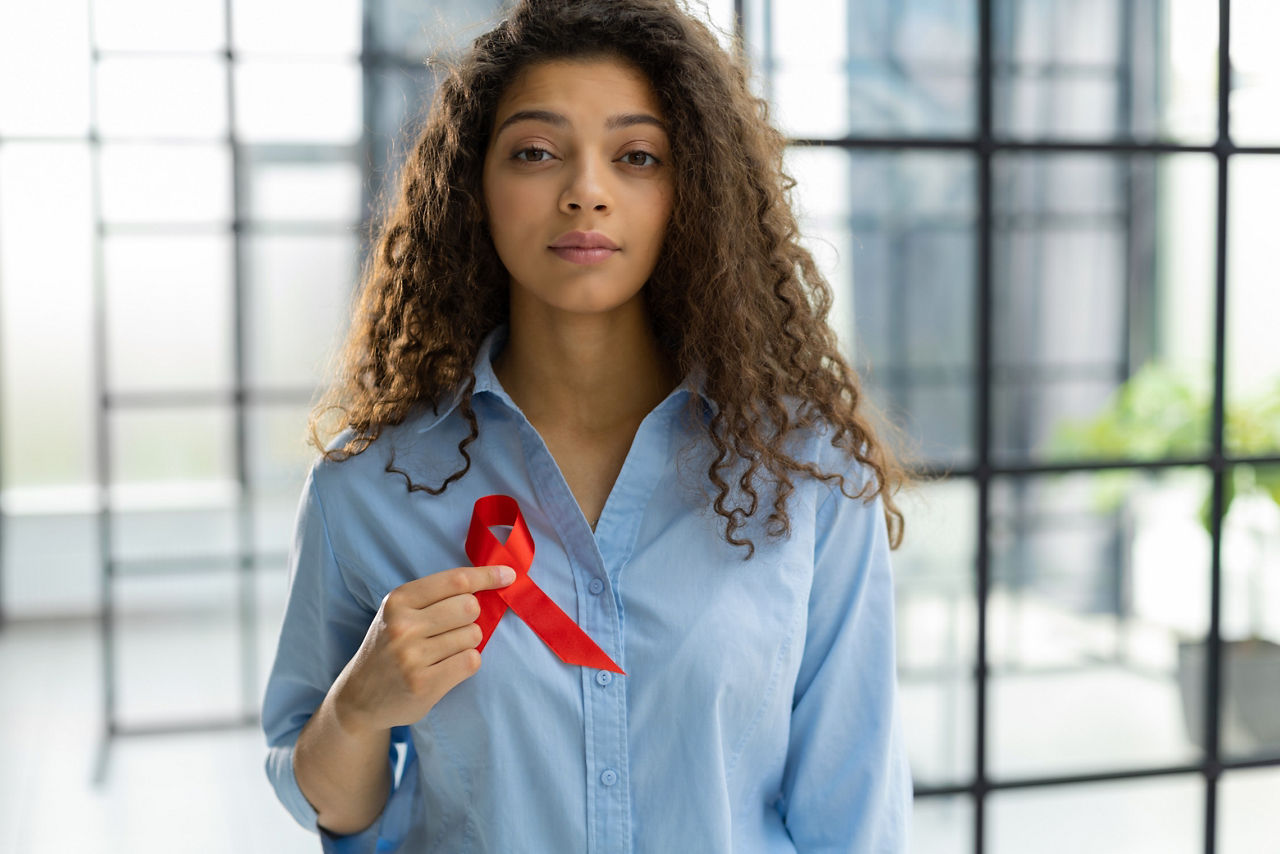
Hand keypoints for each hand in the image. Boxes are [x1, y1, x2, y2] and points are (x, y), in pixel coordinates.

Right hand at [330, 564, 515, 734]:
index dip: (487, 576)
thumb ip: (436, 597)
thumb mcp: (399, 612)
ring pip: (473, 635)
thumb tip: (490, 584)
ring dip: (467, 642)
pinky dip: (466, 662)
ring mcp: (413, 657)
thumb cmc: (388, 647)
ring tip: (442, 651)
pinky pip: (471, 661)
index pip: (456, 581)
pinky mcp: (424, 684)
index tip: (508, 575)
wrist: (359, 698)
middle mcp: (403, 626)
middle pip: (470, 607)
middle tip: (452, 628)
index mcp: (398, 601)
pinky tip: (446, 667)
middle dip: (471, 616)